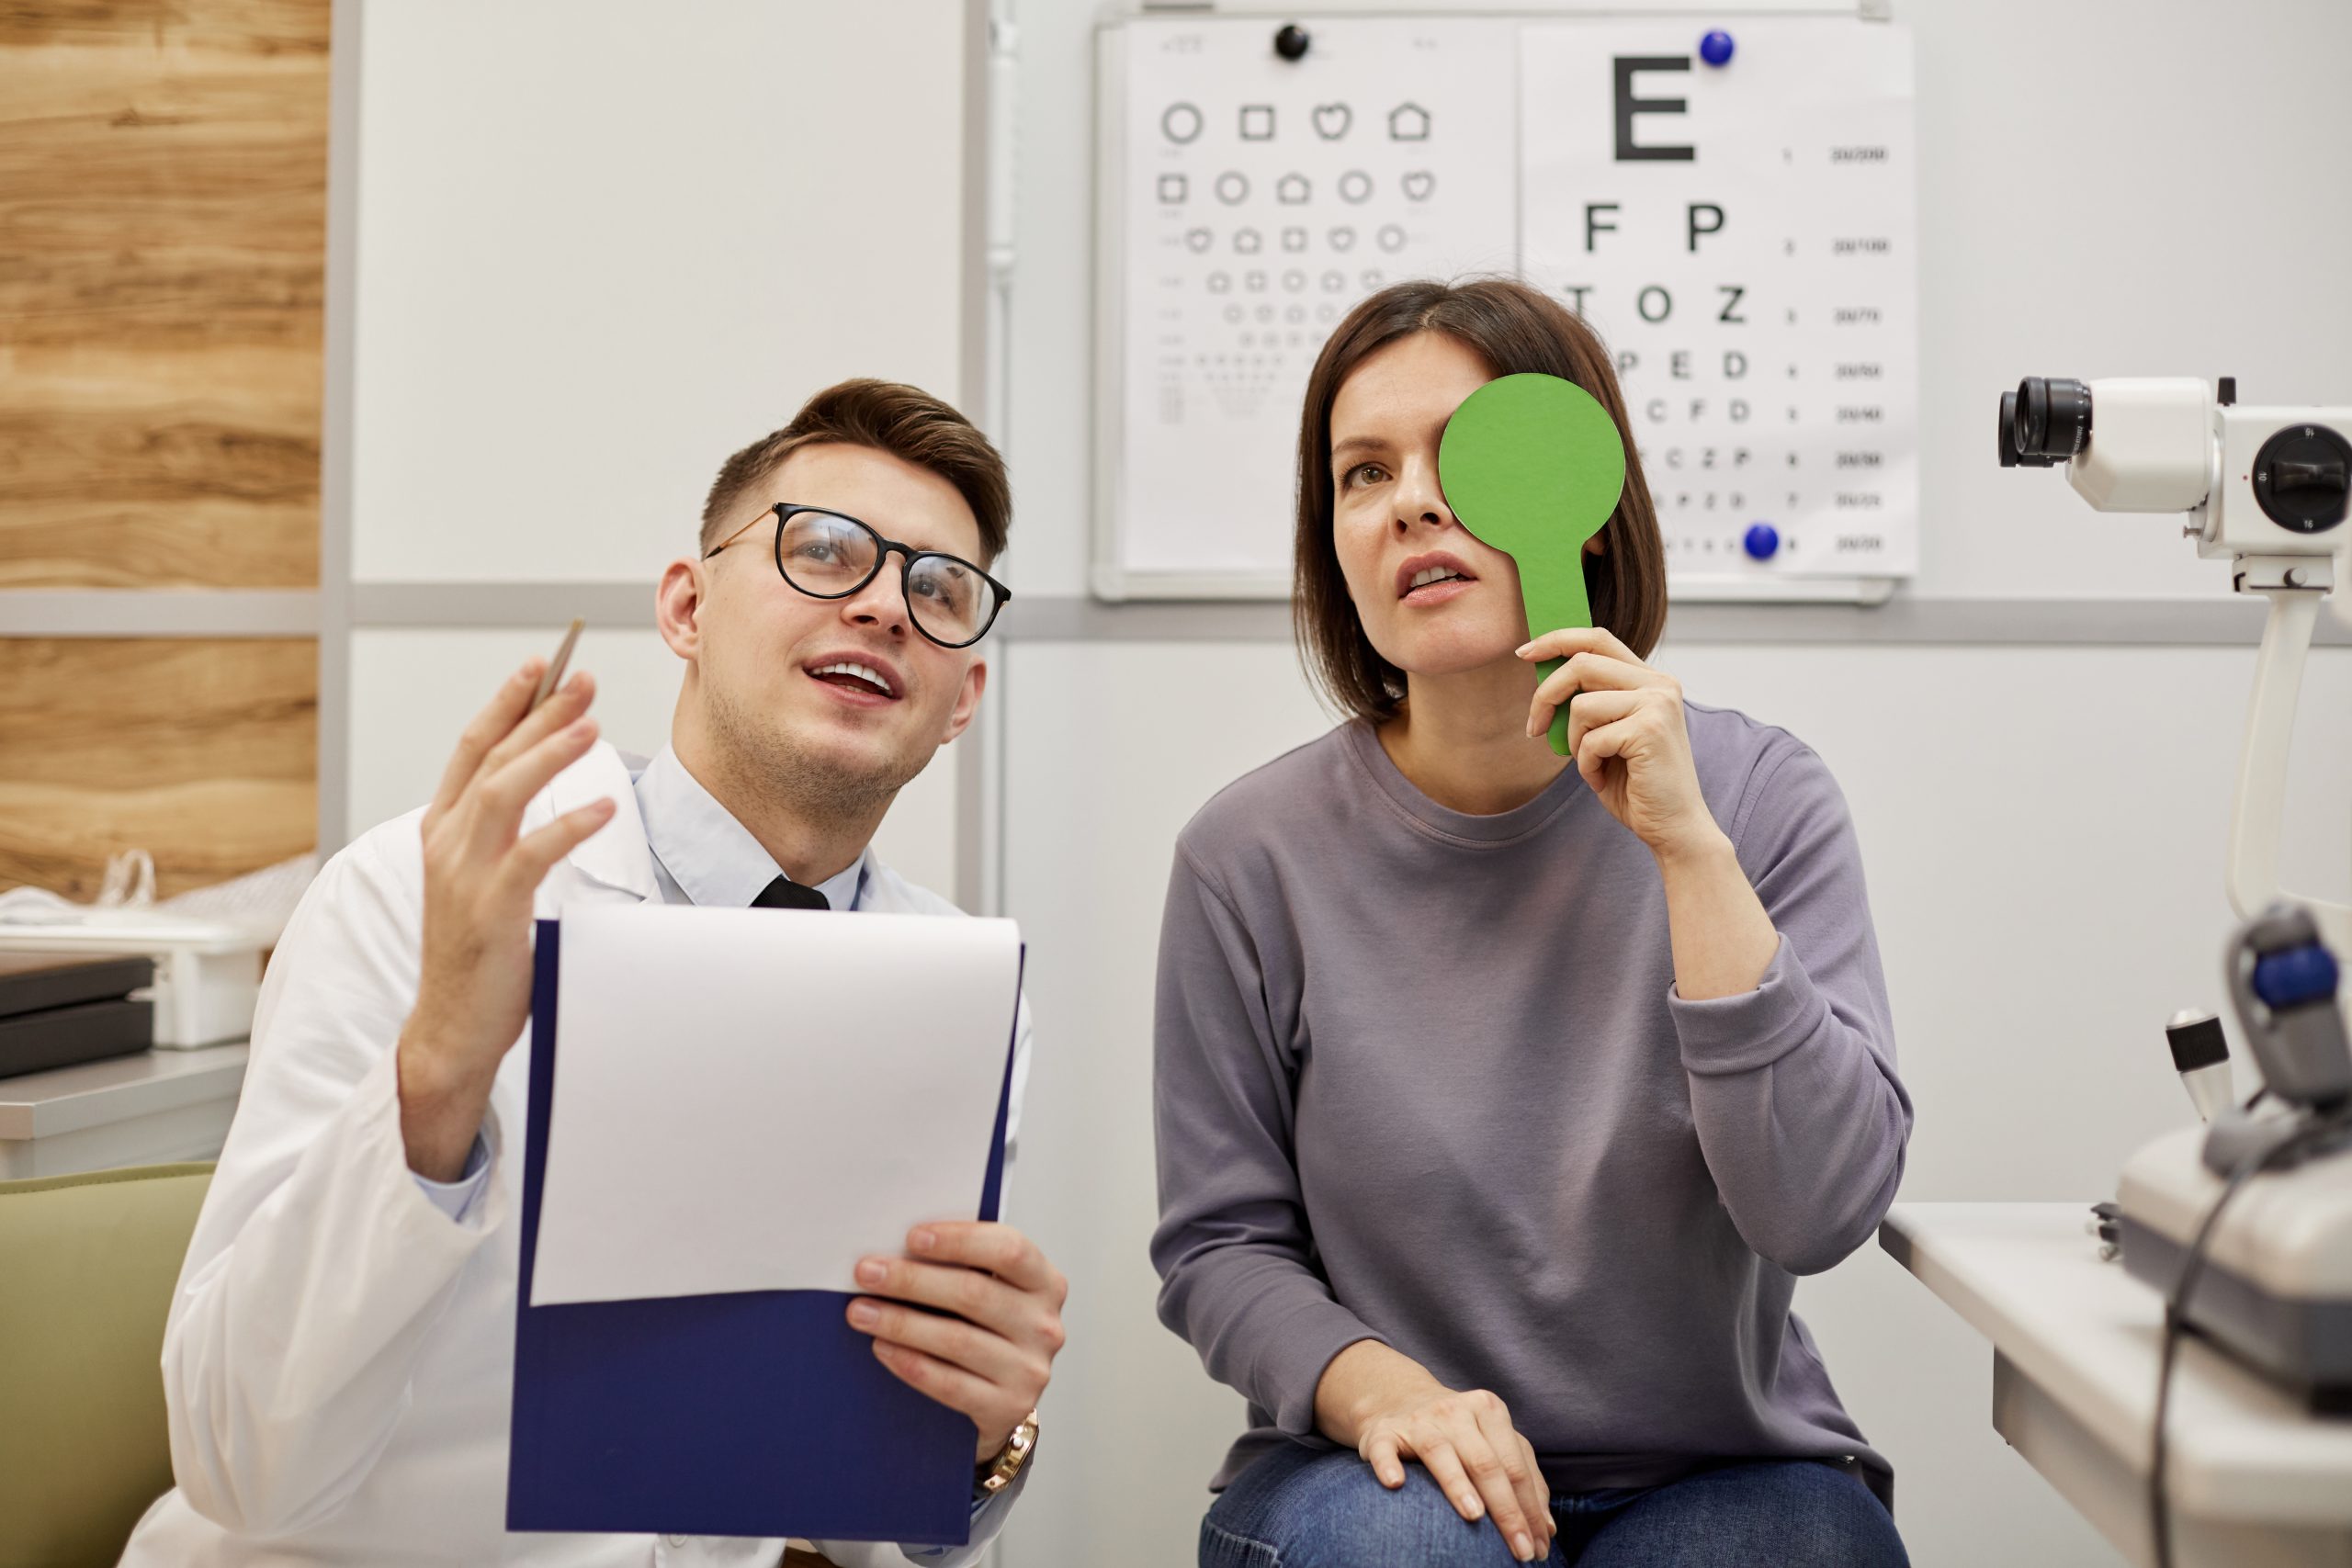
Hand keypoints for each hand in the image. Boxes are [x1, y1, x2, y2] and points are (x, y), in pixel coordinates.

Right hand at [396, 660, 615, 1181]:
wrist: (451, 1028)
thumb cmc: (476, 954)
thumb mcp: (481, 879)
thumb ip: (501, 834)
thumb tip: (540, 787)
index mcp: (442, 831)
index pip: (474, 749)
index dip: (506, 703)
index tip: (541, 665)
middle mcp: (446, 845)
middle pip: (492, 759)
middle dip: (538, 713)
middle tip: (582, 680)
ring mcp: (463, 877)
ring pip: (503, 794)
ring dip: (549, 755)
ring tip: (591, 726)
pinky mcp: (490, 911)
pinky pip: (530, 856)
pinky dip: (568, 827)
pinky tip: (603, 808)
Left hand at [847, 1222, 1067, 1461]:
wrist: (1002, 1397)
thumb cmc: (985, 1328)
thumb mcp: (990, 1289)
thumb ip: (962, 1265)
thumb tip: (895, 1246)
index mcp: (1045, 1282)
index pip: (1010, 1249)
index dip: (959, 1240)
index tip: (911, 1236)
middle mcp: (1044, 1325)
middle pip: (974, 1294)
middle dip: (912, 1280)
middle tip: (866, 1272)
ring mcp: (1029, 1370)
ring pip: (957, 1340)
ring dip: (901, 1323)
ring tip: (860, 1312)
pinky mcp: (1008, 1407)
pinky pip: (950, 1384)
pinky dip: (910, 1363)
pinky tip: (882, 1347)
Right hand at [1315, 1341, 1552, 1562]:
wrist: (1397, 1398)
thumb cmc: (1458, 1432)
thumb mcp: (1494, 1441)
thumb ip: (1524, 1477)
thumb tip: (1546, 1530)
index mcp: (1489, 1411)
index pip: (1515, 1467)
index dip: (1530, 1509)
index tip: (1539, 1547)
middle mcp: (1455, 1411)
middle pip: (1486, 1463)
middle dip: (1507, 1511)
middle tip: (1520, 1551)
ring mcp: (1418, 1420)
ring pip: (1440, 1452)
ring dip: (1458, 1484)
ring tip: (1474, 1516)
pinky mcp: (1382, 1433)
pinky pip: (1384, 1449)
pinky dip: (1388, 1465)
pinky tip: (1396, 1484)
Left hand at [1519, 627, 1724, 863]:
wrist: (1673, 827)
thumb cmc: (1636, 784)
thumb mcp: (1608, 733)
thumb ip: (1590, 701)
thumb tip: (1543, 675)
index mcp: (1651, 680)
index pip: (1598, 639)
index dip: (1557, 640)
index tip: (1525, 653)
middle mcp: (1660, 684)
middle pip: (1582, 663)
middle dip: (1546, 695)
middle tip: (1534, 728)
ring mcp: (1658, 703)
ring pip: (1581, 704)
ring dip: (1573, 741)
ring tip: (1591, 763)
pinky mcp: (1649, 729)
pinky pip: (1590, 739)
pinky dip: (1586, 765)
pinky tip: (1602, 778)